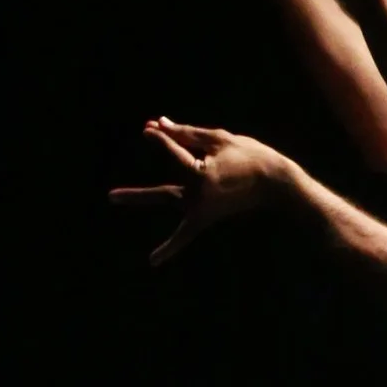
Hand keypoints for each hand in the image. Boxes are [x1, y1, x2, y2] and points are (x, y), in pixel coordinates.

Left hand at [110, 121, 297, 265]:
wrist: (277, 182)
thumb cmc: (252, 156)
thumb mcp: (220, 139)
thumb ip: (188, 134)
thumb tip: (160, 124)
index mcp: (202, 175)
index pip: (174, 153)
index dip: (160, 139)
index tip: (147, 129)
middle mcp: (198, 195)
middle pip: (163, 194)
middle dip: (137, 193)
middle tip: (109, 198)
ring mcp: (201, 208)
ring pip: (168, 202)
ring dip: (142, 199)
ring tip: (114, 199)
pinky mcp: (206, 216)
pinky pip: (185, 233)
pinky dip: (171, 247)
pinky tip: (152, 261)